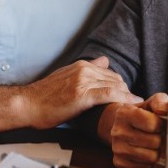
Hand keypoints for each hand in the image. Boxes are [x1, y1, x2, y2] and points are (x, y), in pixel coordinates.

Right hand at [22, 56, 142, 128]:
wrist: (27, 105)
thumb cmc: (44, 96)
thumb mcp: (66, 76)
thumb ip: (86, 69)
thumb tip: (104, 60)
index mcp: (81, 65)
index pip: (110, 73)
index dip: (121, 86)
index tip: (128, 97)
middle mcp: (84, 70)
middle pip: (116, 79)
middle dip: (128, 92)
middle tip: (136, 105)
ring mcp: (83, 82)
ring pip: (115, 86)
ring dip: (129, 96)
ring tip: (139, 107)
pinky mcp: (82, 95)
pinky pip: (110, 95)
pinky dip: (124, 99)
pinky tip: (133, 105)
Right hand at [105, 93, 167, 167]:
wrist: (119, 125)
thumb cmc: (140, 114)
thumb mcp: (149, 103)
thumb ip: (160, 101)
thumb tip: (164, 110)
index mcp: (124, 113)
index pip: (153, 124)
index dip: (161, 125)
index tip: (159, 123)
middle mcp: (117, 131)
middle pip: (154, 142)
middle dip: (159, 139)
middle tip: (156, 135)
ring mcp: (117, 148)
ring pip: (151, 157)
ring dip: (155, 151)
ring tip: (151, 144)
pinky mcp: (119, 162)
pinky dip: (149, 162)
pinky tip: (145, 152)